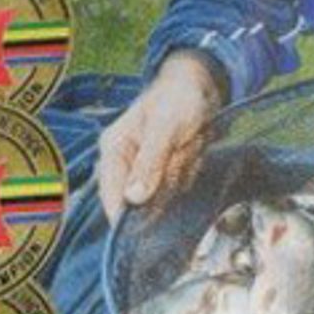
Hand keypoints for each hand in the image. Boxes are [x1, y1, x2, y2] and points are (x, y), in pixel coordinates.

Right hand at [97, 52, 225, 222]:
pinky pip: (178, 187)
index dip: (123, 215)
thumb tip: (134, 199)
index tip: (141, 227)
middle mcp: (126, 162)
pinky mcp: (166, 171)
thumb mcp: (165, 128)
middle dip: (167, 180)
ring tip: (187, 144)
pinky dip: (189, 172)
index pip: (111, 194)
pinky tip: (192, 150)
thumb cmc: (179, 99)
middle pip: (141, 199)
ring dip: (181, 173)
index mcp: (115, 149)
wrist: (202, 86)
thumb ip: (149, 163)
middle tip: (179, 152)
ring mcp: (147, 168)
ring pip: (164, 194)